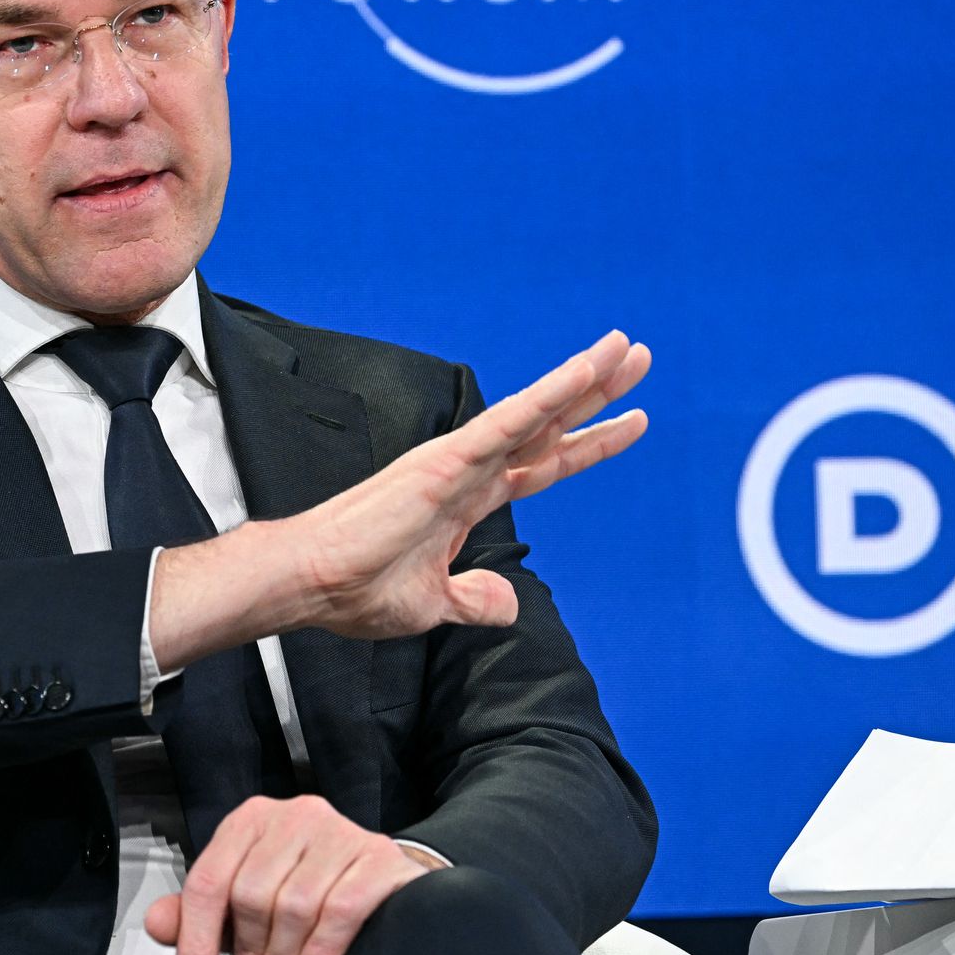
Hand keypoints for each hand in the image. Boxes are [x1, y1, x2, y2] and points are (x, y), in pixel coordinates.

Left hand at [144, 795, 438, 954]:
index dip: (193, 942)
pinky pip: (341, 909)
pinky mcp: (376, 855)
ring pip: (295, 904)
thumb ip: (198, 912)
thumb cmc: (308, 886)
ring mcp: (338, 831)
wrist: (381, 879)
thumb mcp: (246, 898)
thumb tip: (157, 922)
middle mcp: (293, 815)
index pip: (208, 881)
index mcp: (251, 821)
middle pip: (251, 894)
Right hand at [290, 329, 649, 638]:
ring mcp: (459, 461)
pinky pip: (507, 424)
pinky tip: (581, 374)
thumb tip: (509, 604)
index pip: (543, 464)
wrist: (314, 585)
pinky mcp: (446, 462)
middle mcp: (469, 470)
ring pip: (535, 412)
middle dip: (598, 394)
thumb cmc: (358, 588)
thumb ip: (474, 600)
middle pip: (549, 426)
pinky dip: (546, 398)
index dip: (589, 444)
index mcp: (468, 500)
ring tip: (625, 349)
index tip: (632, 421)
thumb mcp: (435, 604)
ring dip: (582, 380)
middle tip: (640, 357)